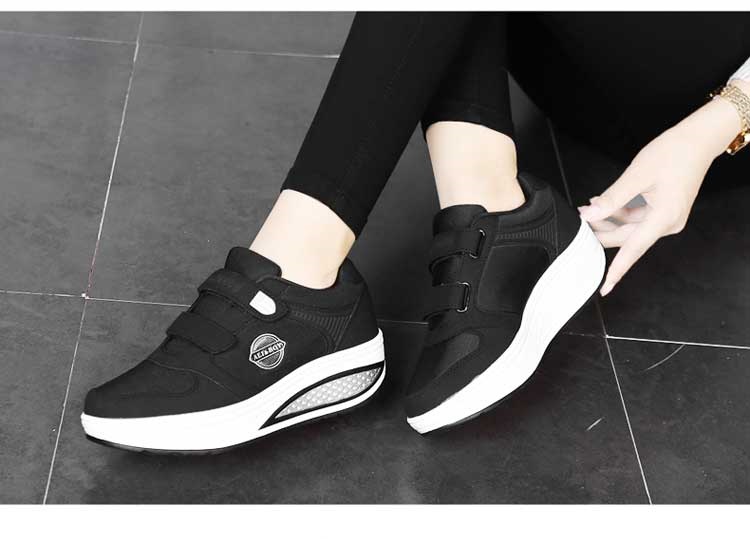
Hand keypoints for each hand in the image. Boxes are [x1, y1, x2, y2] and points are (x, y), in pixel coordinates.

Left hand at [578, 88, 745, 295]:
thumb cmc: (674, 152)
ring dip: (608, 221)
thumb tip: (590, 215)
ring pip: (630, 229)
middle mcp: (668, 223)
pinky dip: (620, 213)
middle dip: (601, 232)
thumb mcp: (637, 175)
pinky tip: (604, 204)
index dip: (617, 270)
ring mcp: (667, 218)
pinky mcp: (665, 211)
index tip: (604, 286)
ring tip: (588, 209)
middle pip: (627, 239)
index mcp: (664, 218)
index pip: (633, 250)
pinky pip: (637, 219)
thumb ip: (612, 199)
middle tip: (579, 222)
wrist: (698, 140)